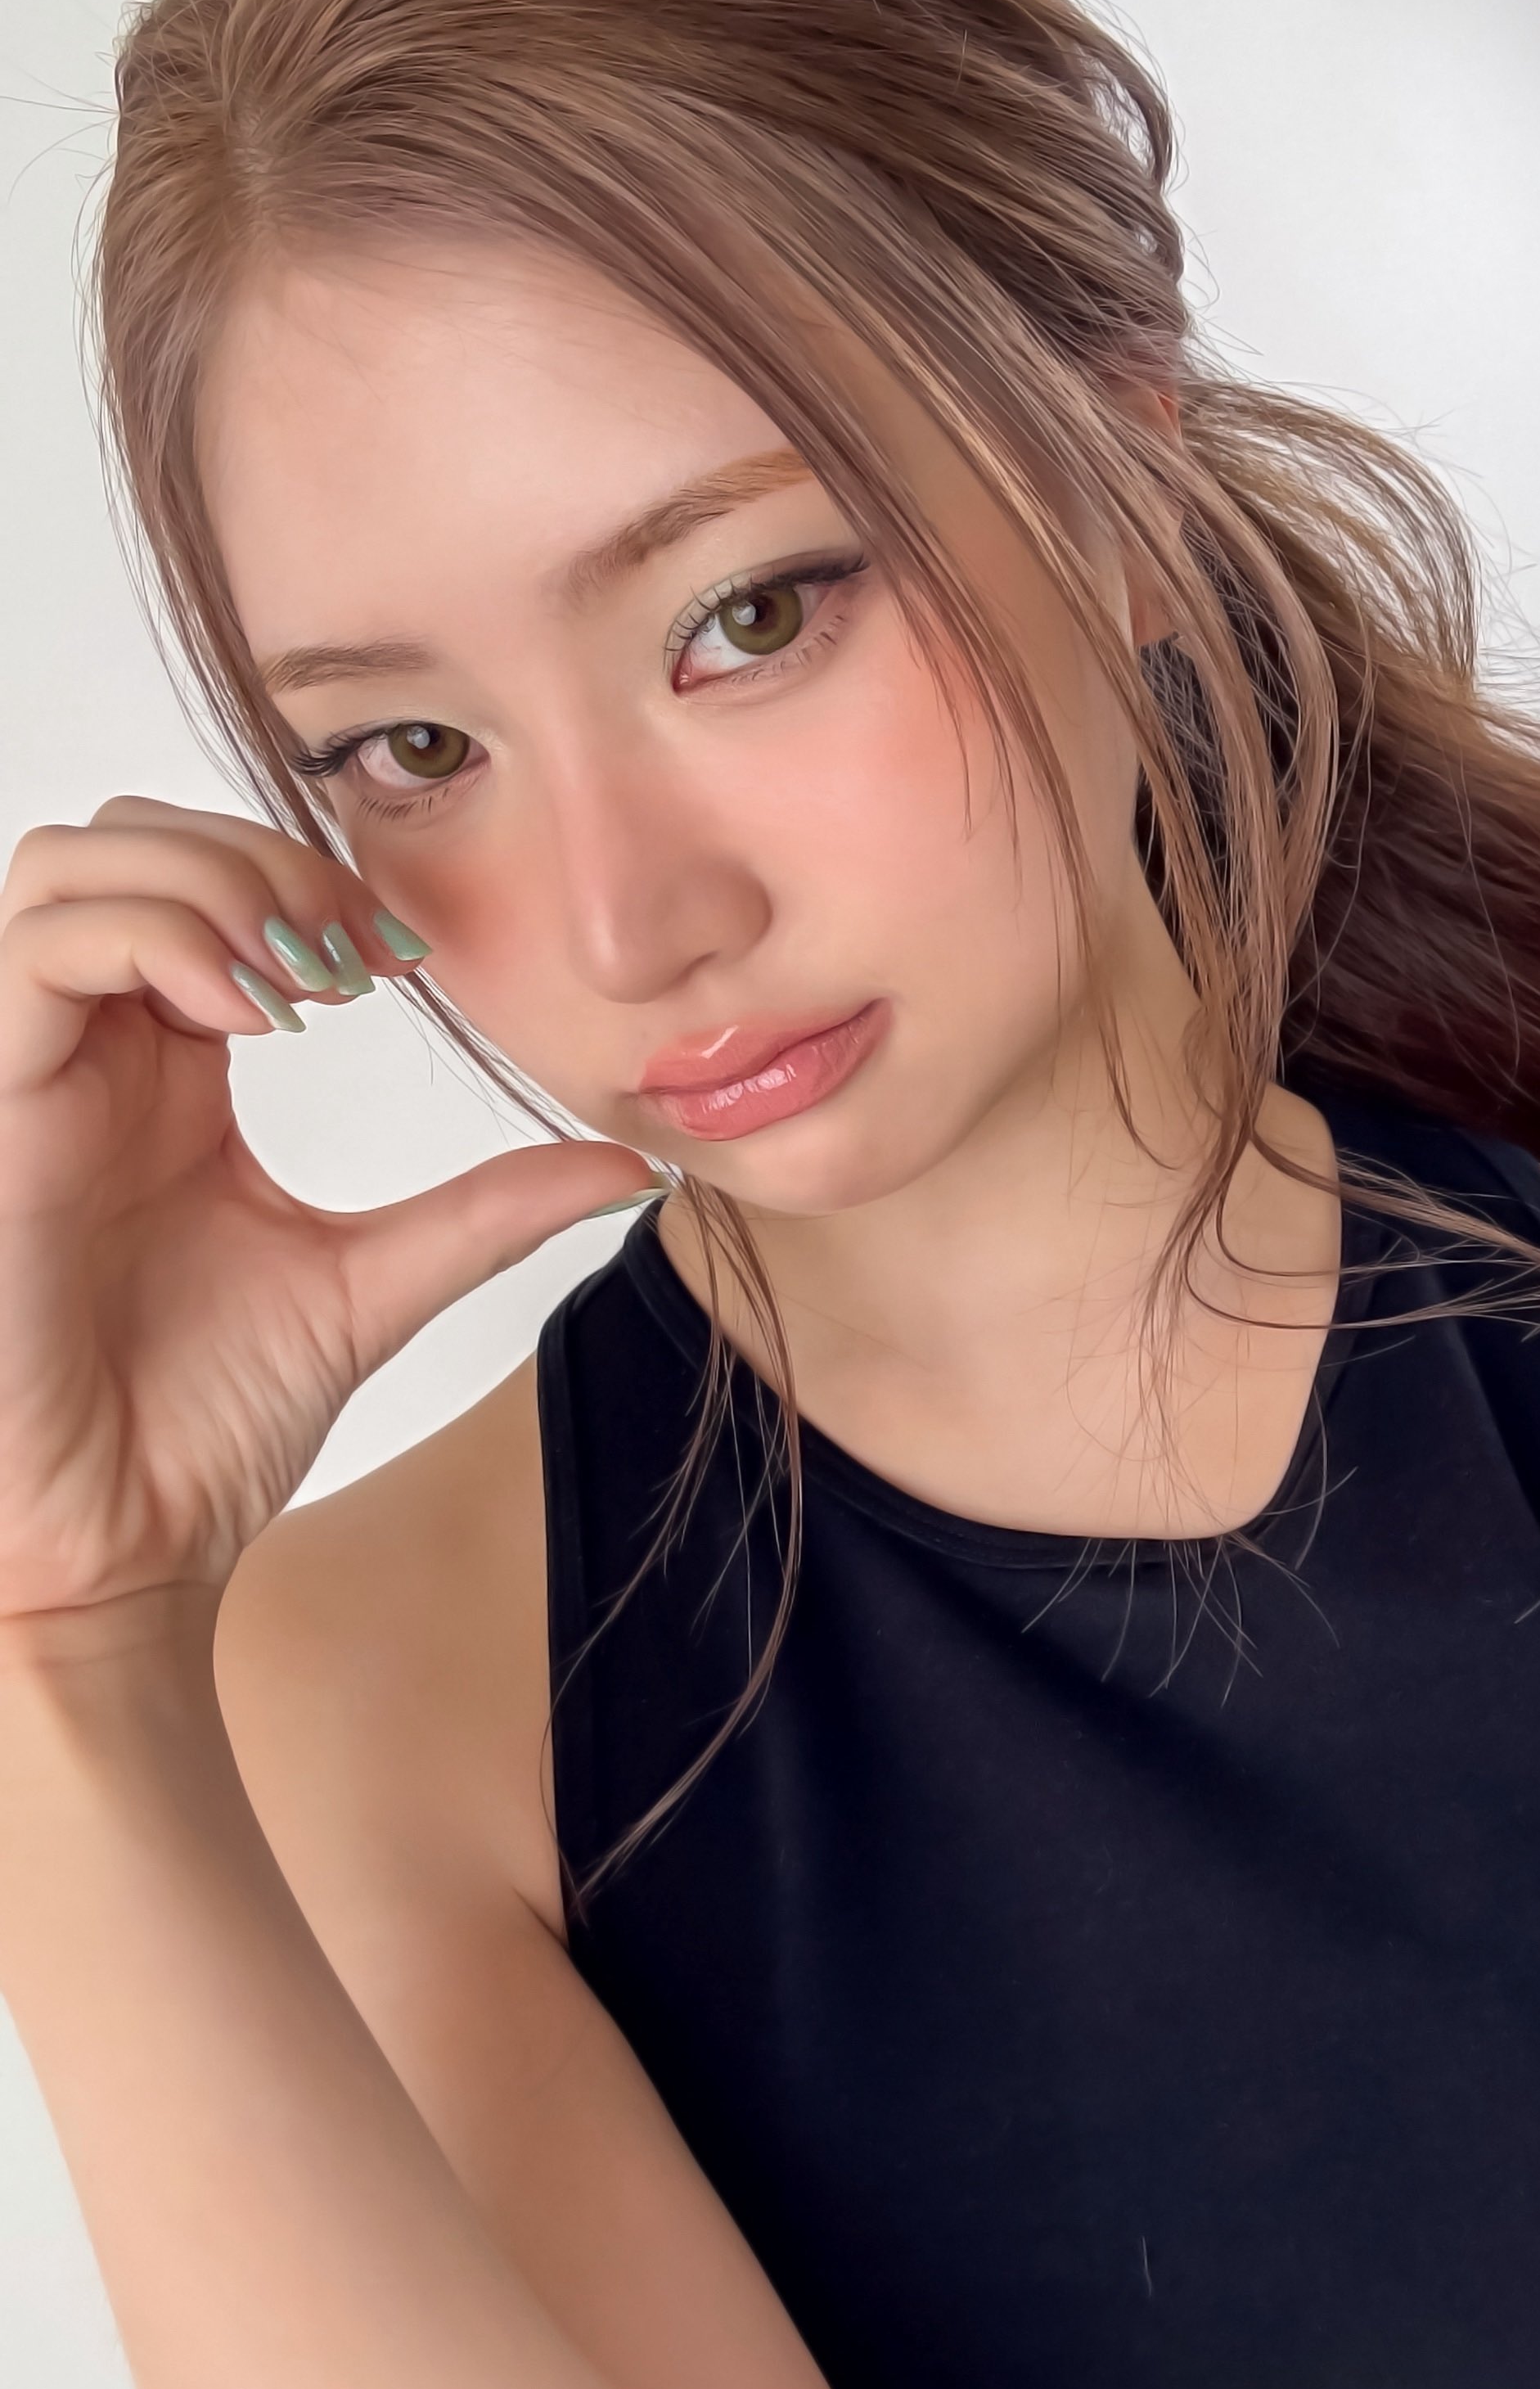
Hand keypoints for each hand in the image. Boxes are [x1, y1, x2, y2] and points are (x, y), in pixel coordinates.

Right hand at [0, 796, 651, 1640]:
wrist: (120, 1548)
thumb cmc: (201, 1428)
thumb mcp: (376, 1283)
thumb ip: (489, 1210)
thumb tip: (631, 1167)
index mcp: (170, 1073)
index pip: (209, 883)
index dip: (308, 880)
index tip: (405, 959)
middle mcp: (94, 1056)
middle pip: (135, 839)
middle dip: (260, 857)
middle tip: (356, 956)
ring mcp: (33, 1077)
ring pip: (75, 866)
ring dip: (208, 882)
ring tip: (302, 983)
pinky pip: (36, 951)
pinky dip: (153, 939)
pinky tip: (246, 1017)